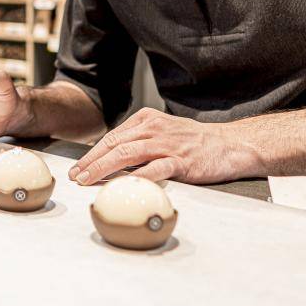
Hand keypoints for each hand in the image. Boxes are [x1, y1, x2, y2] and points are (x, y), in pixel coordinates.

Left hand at [68, 108, 261, 184]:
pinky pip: (154, 169)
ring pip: (127, 153)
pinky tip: (123, 185)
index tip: (78, 168)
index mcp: (146, 120)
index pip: (112, 137)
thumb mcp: (162, 132)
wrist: (230, 144)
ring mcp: (167, 144)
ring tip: (89, 180)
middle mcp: (153, 128)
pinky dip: (136, 177)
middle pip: (114, 144)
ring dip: (104, 168)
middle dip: (91, 161)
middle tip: (75, 176)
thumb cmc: (195, 142)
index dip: (92, 153)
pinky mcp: (181, 160)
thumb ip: (139, 141)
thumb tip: (111, 159)